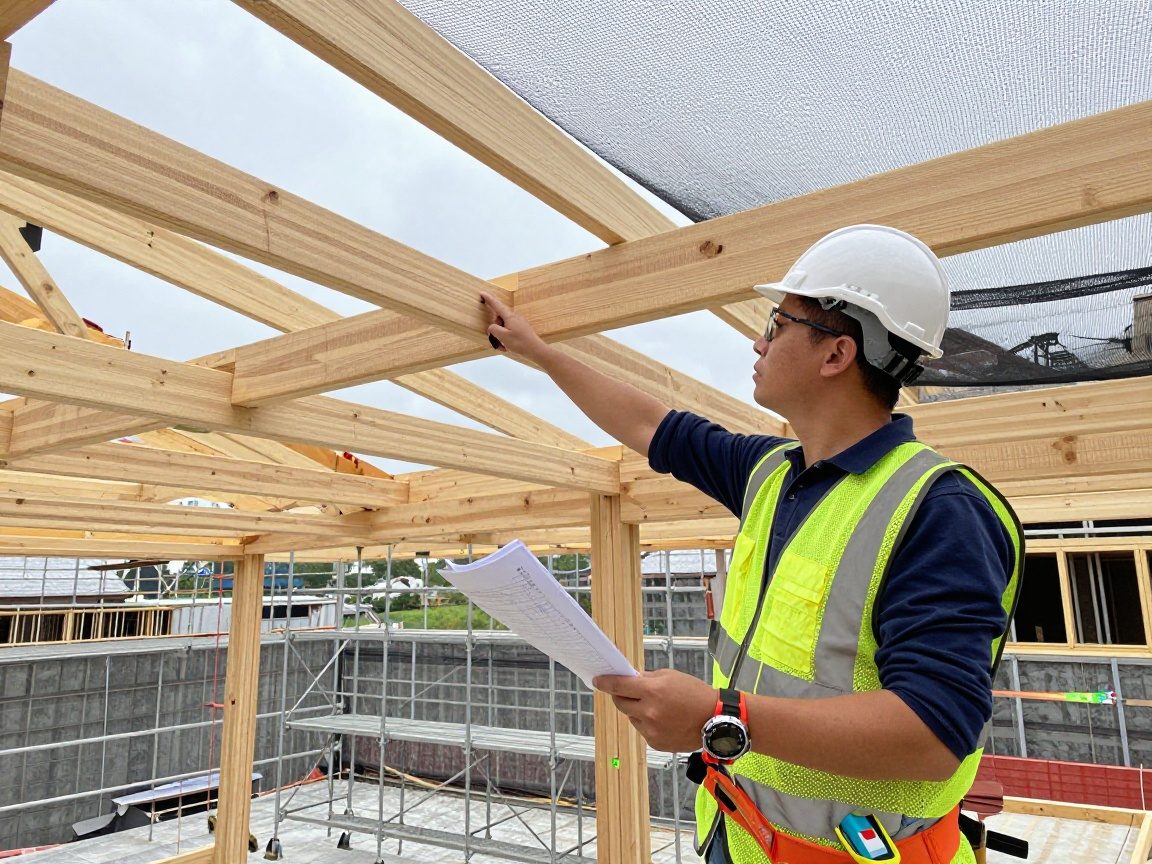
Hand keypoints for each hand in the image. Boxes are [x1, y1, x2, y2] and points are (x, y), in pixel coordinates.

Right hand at [480, 291, 549, 360]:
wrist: (536, 350)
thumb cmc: (520, 343)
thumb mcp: (503, 336)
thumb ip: (493, 329)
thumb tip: (492, 327)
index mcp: (510, 316)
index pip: (497, 305)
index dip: (489, 299)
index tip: (482, 293)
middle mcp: (515, 317)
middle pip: (499, 319)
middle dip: (496, 329)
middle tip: (498, 340)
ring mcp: (519, 323)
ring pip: (504, 327)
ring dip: (501, 336)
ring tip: (504, 346)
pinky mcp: (521, 329)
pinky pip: (510, 331)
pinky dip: (506, 339)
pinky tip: (508, 347)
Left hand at [593, 669, 715, 752]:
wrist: (715, 719)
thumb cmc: (695, 693)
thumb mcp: (670, 676)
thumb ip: (647, 679)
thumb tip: (630, 679)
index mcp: (652, 691)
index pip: (618, 686)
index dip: (605, 682)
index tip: (597, 680)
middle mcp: (649, 712)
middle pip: (620, 703)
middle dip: (622, 696)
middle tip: (630, 692)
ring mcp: (651, 730)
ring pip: (631, 717)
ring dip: (637, 711)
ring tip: (658, 708)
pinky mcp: (655, 743)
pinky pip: (642, 730)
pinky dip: (647, 724)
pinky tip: (664, 720)